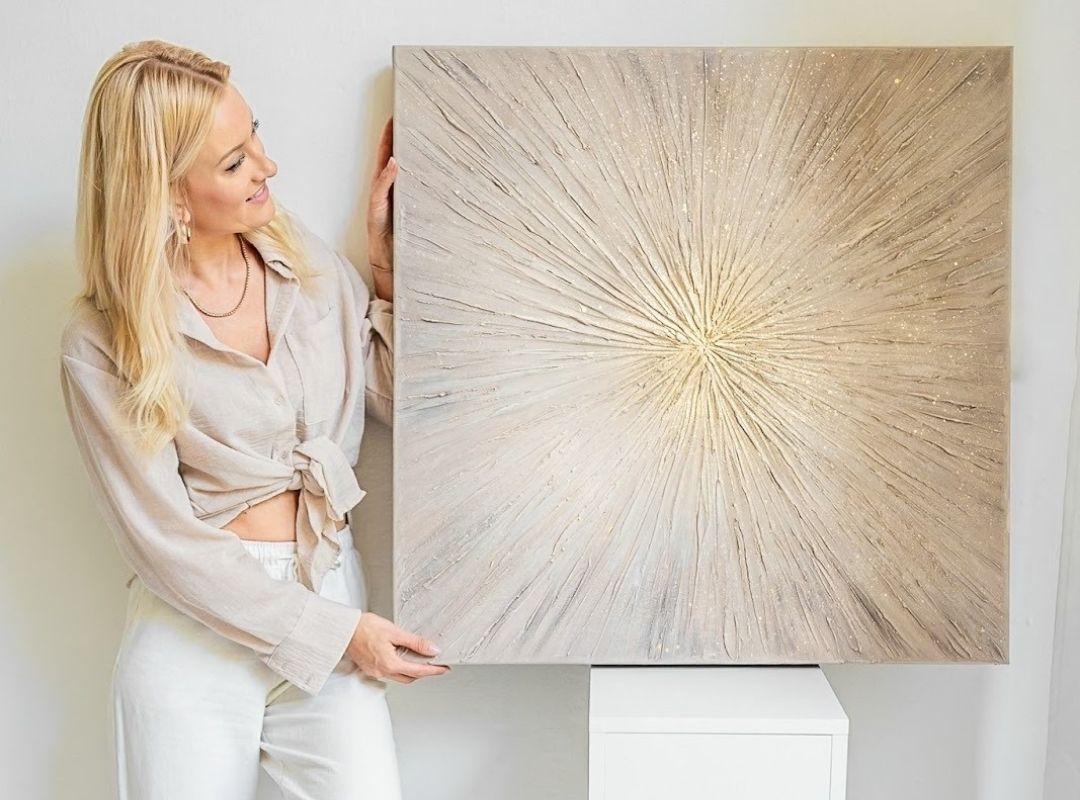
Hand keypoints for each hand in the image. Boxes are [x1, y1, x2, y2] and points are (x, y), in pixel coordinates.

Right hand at [346, 610, 450, 683]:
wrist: (344, 629)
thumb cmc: (365, 628)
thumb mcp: (395, 632)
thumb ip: (415, 642)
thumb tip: (432, 649)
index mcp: (390, 664)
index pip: (418, 671)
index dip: (434, 670)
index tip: (444, 668)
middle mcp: (383, 671)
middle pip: (410, 677)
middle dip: (424, 673)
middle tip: (436, 665)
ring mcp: (376, 671)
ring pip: (400, 677)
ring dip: (412, 671)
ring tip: (422, 661)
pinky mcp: (371, 668)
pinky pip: (390, 673)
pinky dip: (400, 668)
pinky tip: (403, 659)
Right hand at [367, 115, 396, 277]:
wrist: (388, 264)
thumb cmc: (400, 242)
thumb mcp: (411, 217)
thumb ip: (412, 197)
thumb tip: (422, 179)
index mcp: (391, 191)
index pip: (391, 160)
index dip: (393, 140)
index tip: (398, 119)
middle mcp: (382, 193)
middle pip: (384, 160)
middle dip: (388, 138)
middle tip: (395, 116)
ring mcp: (378, 201)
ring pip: (381, 170)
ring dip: (385, 150)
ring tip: (392, 130)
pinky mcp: (376, 211)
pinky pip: (380, 191)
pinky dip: (386, 177)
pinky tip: (393, 163)